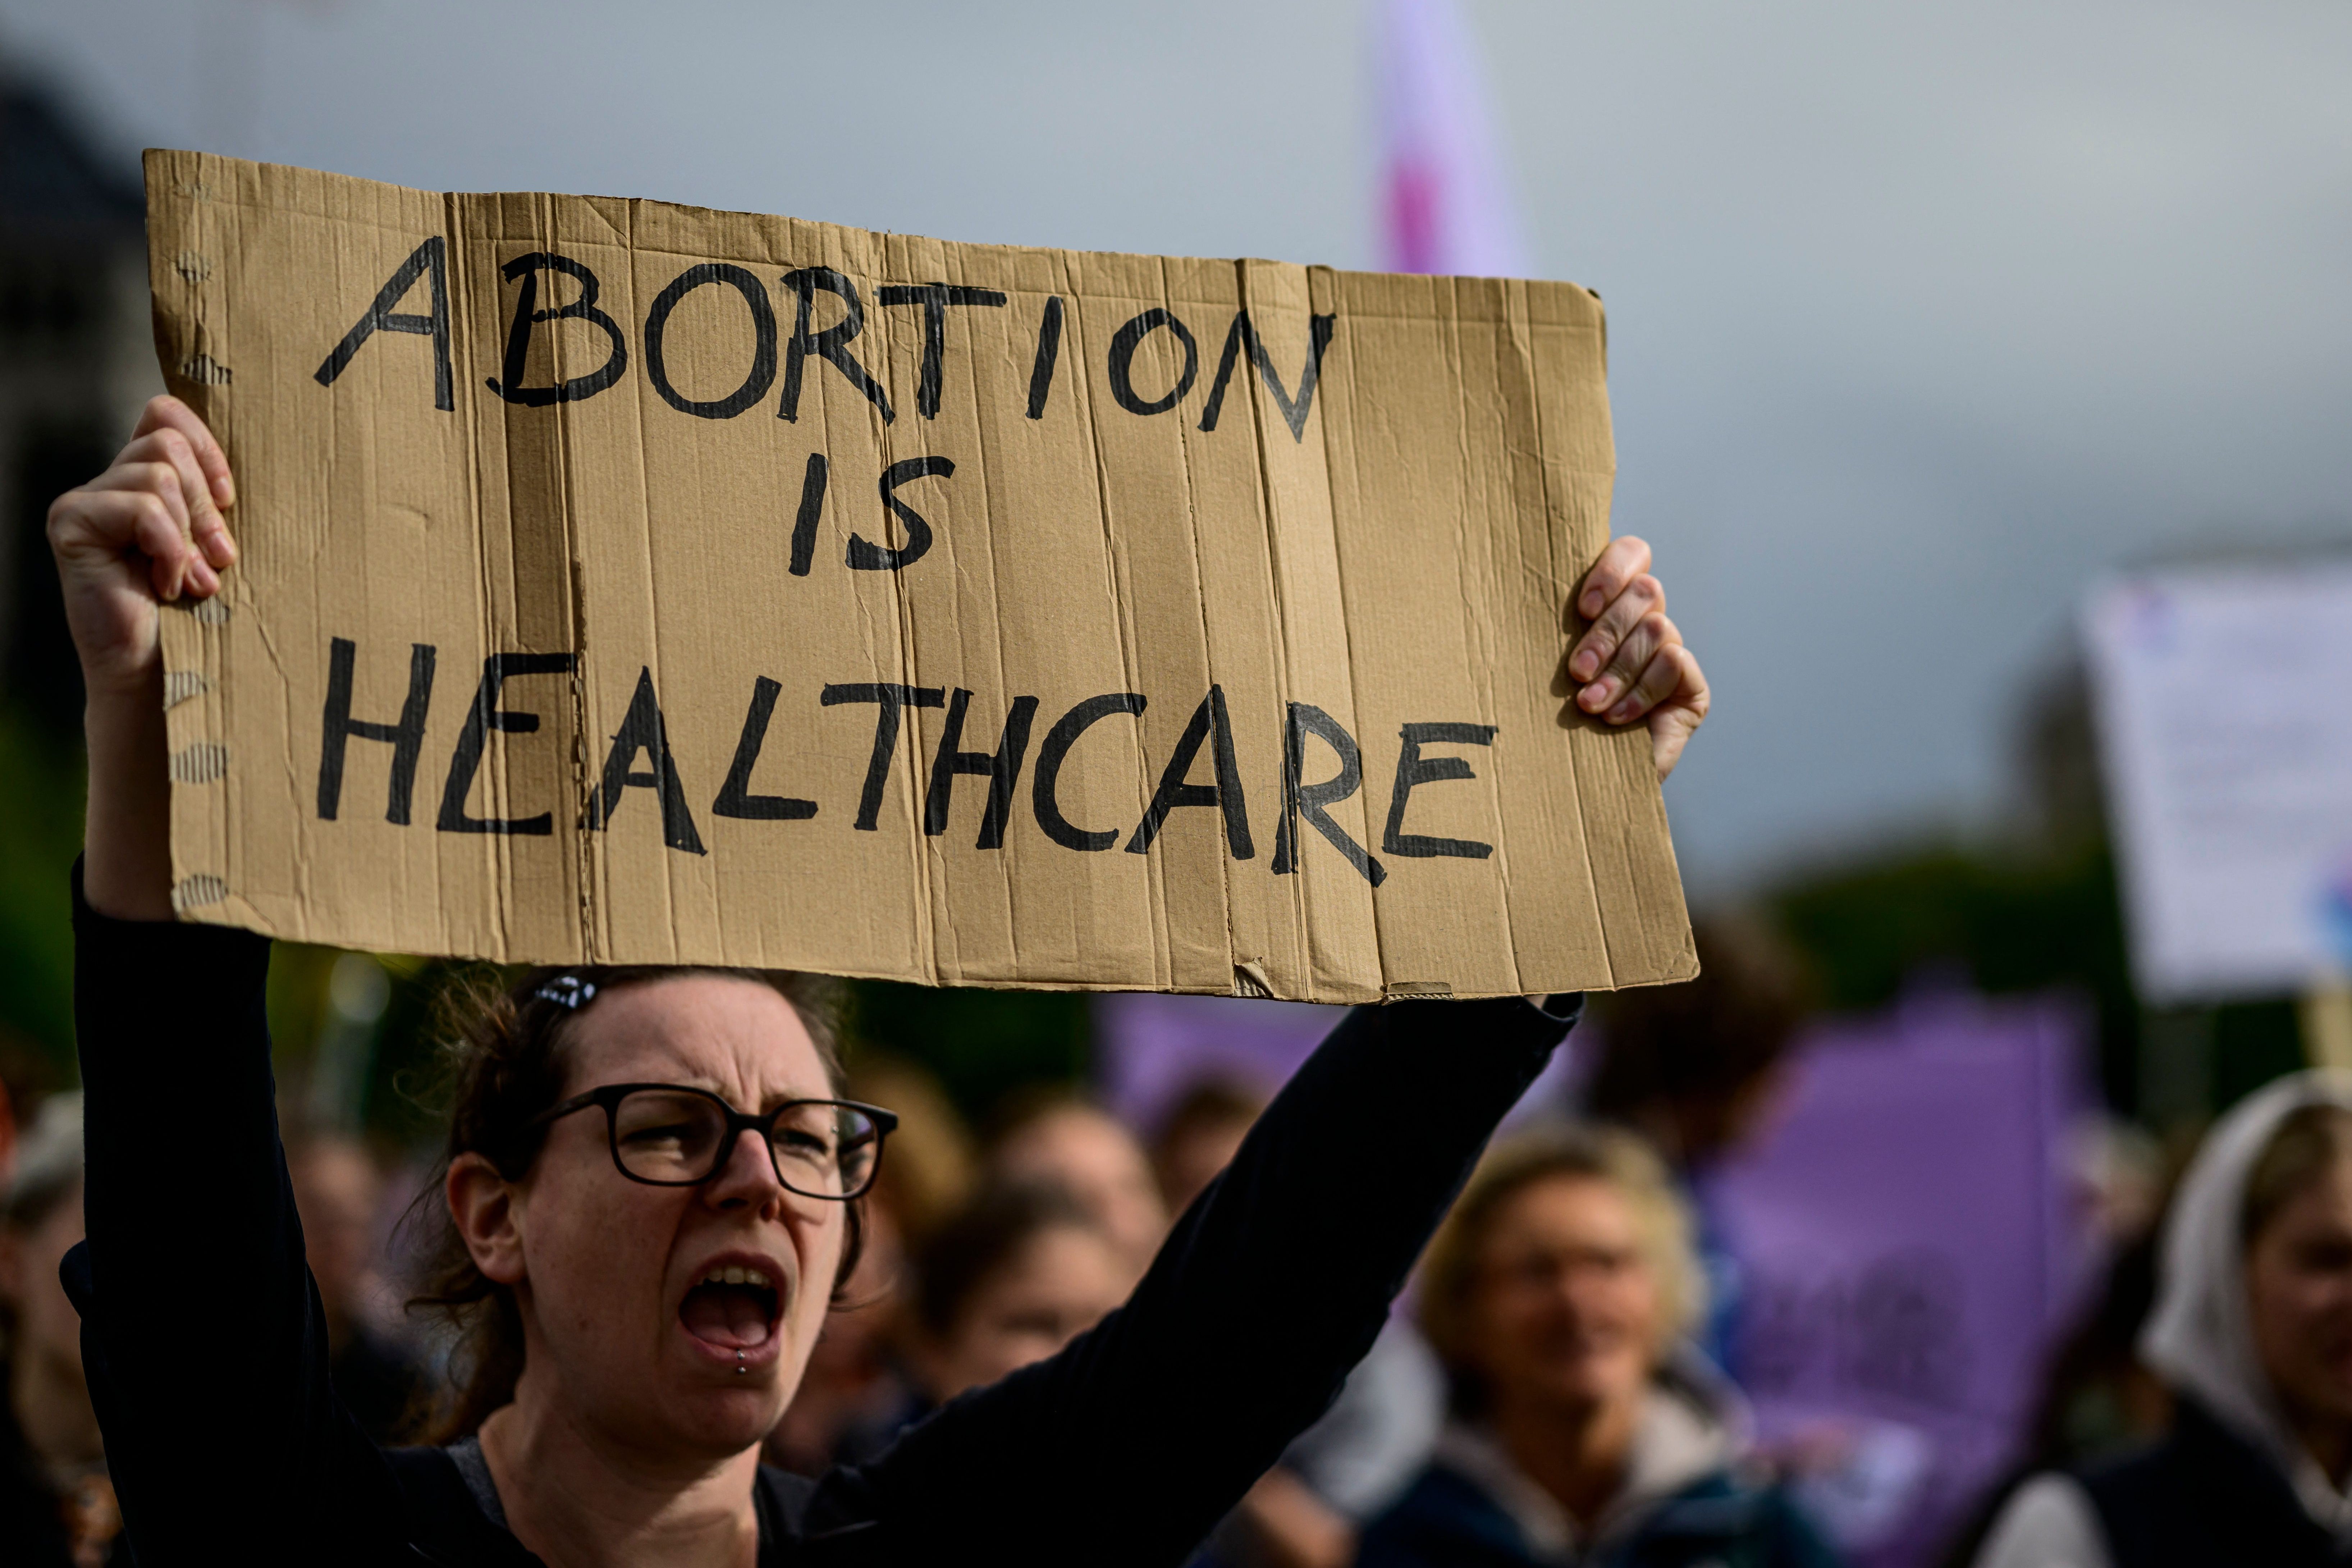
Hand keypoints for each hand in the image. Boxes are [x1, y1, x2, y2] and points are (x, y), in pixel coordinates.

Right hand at [48, 395, 236, 697]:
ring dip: (189, 533)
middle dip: (206, 503)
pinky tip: (164, 586)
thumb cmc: (200, 612)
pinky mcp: (71, 522)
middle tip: (218, 558)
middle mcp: (110, 483)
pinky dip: (168, 549)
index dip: (206, 446)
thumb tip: (242, 475)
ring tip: (192, 579)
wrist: (162, 670)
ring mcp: (85, 501)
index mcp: (144, 480)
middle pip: (168, 442)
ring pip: (159, 475)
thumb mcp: (217, 544)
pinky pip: (143, 509)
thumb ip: (217, 501)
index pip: (165, 414)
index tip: (230, 499)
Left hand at [1565, 536, 1708, 781]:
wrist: (1580, 787)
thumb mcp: (1545, 670)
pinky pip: (1675, 662)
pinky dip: (1642, 690)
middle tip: (1576, 672)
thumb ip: (1548, 629)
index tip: (1581, 607)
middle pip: (1645, 591)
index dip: (1613, 569)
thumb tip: (1517, 585)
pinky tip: (1616, 718)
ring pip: (1657, 628)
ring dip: (1619, 669)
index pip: (1633, 554)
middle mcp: (1649, 625)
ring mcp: (1673, 657)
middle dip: (1606, 632)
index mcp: (1615, 608)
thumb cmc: (1551, 723)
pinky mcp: (1692, 690)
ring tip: (1589, 705)